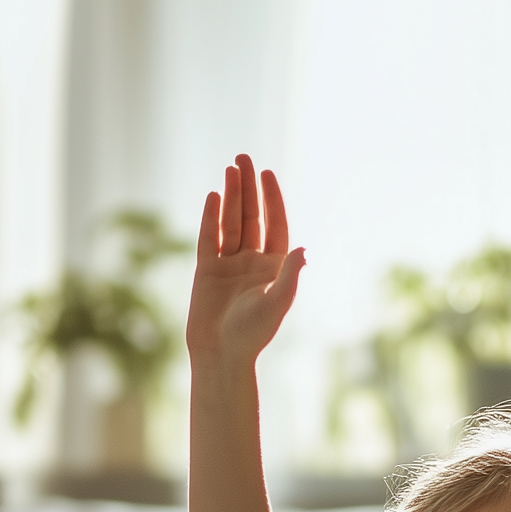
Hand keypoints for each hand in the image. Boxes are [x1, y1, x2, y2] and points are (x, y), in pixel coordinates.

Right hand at [188, 155, 304, 366]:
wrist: (221, 353)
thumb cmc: (253, 333)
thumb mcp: (277, 303)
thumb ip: (289, 276)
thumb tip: (304, 250)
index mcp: (274, 268)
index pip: (276, 226)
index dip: (273, 200)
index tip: (268, 174)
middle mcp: (253, 262)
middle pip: (251, 217)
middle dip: (248, 188)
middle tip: (244, 158)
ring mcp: (228, 263)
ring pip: (230, 222)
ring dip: (230, 196)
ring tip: (230, 169)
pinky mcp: (206, 269)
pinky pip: (208, 237)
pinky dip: (210, 216)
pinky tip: (212, 195)